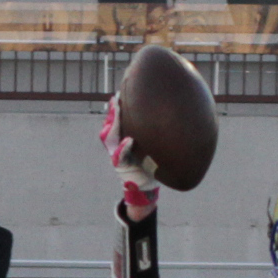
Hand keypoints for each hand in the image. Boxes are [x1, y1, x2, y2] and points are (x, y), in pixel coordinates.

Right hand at [100, 93, 158, 216]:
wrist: (148, 183)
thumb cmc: (151, 162)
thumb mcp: (151, 145)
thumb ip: (153, 132)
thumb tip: (168, 111)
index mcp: (123, 136)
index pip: (116, 119)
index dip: (116, 107)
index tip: (120, 94)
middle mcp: (116, 143)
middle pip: (110, 125)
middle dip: (112, 113)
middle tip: (116, 100)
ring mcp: (117, 154)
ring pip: (109, 137)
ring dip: (112, 124)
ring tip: (116, 111)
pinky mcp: (121, 166)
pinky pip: (119, 156)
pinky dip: (123, 148)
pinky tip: (128, 140)